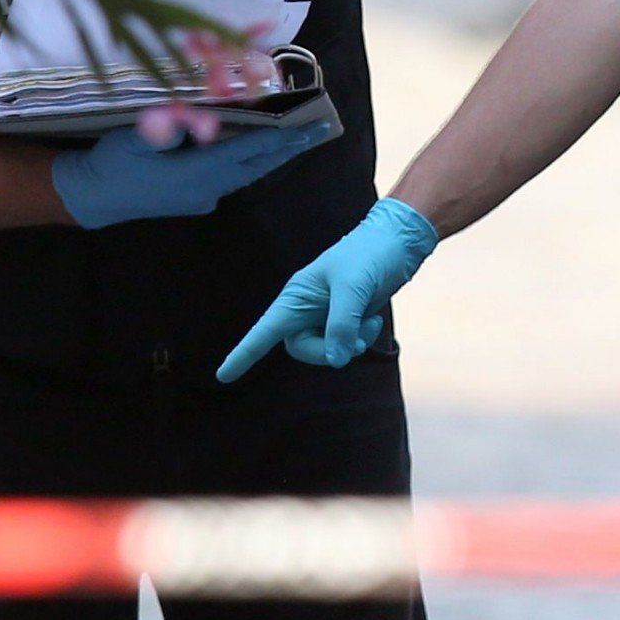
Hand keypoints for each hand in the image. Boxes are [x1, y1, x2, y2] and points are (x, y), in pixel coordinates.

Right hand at [51, 114, 332, 230]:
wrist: (92, 197)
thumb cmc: (111, 163)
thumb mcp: (134, 138)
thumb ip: (168, 128)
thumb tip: (198, 120)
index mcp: (196, 174)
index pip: (248, 151)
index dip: (279, 137)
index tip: (307, 127)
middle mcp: (208, 190)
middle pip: (258, 166)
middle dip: (289, 147)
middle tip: (320, 130)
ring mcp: (204, 198)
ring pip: (247, 173)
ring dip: (272, 155)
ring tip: (299, 137)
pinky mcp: (196, 200)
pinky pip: (232, 178)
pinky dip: (250, 162)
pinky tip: (260, 149)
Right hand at [218, 196, 439, 377]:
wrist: (397, 242)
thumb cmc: (369, 255)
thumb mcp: (355, 287)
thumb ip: (342, 324)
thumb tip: (336, 360)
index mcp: (295, 296)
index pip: (263, 332)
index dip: (243, 355)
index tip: (223, 377)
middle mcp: (304, 307)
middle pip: (302, 349)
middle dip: (328, 352)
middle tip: (357, 344)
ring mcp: (323, 314)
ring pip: (326, 349)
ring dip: (350, 344)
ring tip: (370, 325)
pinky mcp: (342, 318)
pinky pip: (344, 342)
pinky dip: (361, 337)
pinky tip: (374, 320)